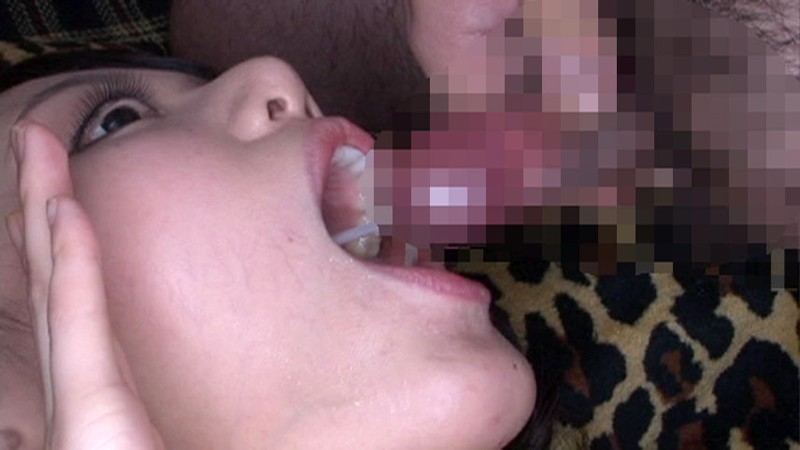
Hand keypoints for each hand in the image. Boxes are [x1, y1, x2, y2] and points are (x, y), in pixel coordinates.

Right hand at [7, 122, 163, 448]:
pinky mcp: (87, 414)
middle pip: (57, 274)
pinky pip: (80, 322)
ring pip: (58, 284)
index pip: (76, 295)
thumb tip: (189, 386)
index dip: (62, 237)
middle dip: (39, 204)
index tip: (60, 185)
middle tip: (33, 142)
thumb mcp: (157, 432)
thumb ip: (159, 406)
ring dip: (44, 210)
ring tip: (36, 148)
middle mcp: (76, 381)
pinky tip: (62, 211)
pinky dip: (71, 264)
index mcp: (97, 386)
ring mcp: (75, 396)